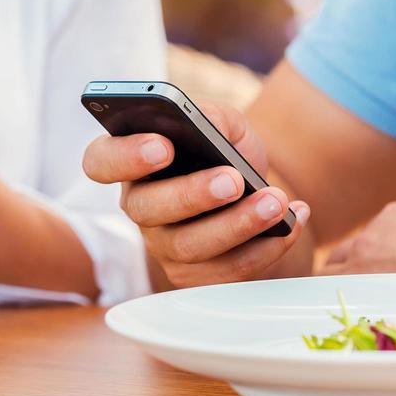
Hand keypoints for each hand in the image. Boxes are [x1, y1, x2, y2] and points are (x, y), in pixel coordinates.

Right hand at [82, 101, 310, 287]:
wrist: (258, 193)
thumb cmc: (228, 152)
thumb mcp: (225, 125)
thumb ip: (213, 117)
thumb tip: (208, 124)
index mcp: (133, 162)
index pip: (101, 161)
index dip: (124, 156)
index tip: (163, 146)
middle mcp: (141, 208)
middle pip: (147, 209)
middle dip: (191, 194)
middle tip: (232, 179)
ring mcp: (166, 247)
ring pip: (191, 247)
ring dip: (237, 225)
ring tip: (276, 201)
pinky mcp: (198, 278)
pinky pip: (228, 271)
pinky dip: (267, 246)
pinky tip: (294, 219)